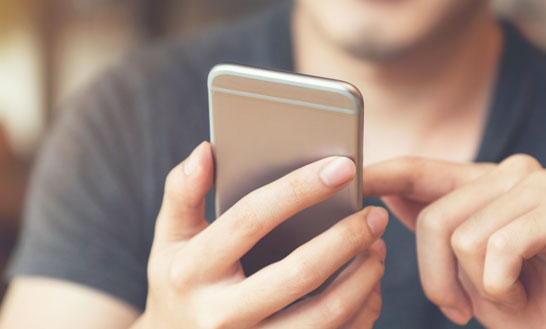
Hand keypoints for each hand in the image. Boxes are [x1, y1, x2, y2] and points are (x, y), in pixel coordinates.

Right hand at [133, 142, 388, 328]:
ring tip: (376, 249)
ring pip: (324, 316)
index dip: (298, 189)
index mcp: (192, 271)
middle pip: (298, 274)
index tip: (342, 167)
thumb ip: (183, 192)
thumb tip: (206, 151)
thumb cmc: (180, 285)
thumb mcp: (169, 240)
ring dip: (361, 279)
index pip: (249, 220)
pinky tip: (369, 288)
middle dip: (345, 239)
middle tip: (374, 216)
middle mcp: (220, 315)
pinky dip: (361, 313)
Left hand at [364, 155, 545, 327]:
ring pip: (463, 239)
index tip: (349, 177)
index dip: (380, 174)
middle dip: (439, 279)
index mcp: (480, 185)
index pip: (418, 170)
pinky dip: (502, 288)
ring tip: (509, 295)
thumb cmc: (530, 305)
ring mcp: (541, 187)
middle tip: (465, 309)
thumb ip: (433, 228)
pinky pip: (499, 249)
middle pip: (433, 219)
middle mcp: (510, 174)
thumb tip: (383, 193)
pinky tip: (525, 293)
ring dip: (478, 288)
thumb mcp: (465, 271)